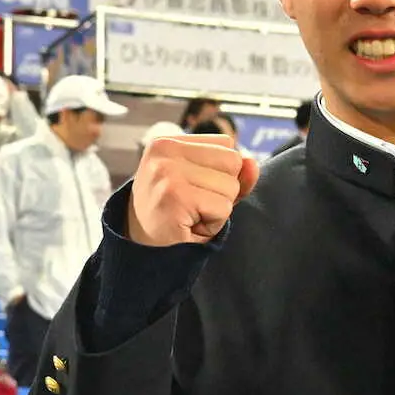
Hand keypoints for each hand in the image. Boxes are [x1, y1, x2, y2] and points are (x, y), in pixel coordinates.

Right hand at [128, 134, 258, 246]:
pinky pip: (223, 209)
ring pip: (231, 187)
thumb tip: (252, 163)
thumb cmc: (174, 217)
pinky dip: (213, 224)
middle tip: (193, 206)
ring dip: (218, 210)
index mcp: (168, 142)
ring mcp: (168, 173)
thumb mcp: (204, 187)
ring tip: (190, 216)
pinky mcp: (175, 197)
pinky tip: (189, 226)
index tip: (192, 190)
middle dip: (223, 191)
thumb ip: (233, 173)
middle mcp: (164, 150)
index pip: (226, 145)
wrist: (141, 252)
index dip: (221, 173)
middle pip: (232, 162)